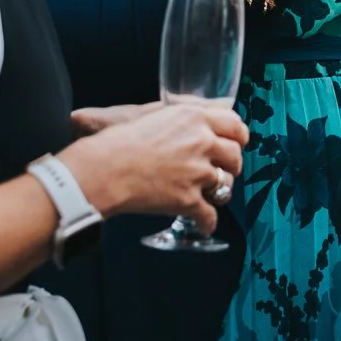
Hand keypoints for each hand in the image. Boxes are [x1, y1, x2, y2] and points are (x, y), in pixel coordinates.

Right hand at [60, 100, 247, 231]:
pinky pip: (209, 215)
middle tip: (219, 170)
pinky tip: (203, 224)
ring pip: (226, 184)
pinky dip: (207, 223)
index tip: (236, 142)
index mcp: (194, 118)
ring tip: (209, 195)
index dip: (238, 136)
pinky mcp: (188, 200)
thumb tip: (202, 119)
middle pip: (235, 155)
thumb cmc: (119, 141)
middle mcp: (202, 142)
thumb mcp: (156, 115)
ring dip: (219, 192)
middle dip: (230, 165)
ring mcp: (197, 172)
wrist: (103, 170)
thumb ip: (184, 118)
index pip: (234, 124)